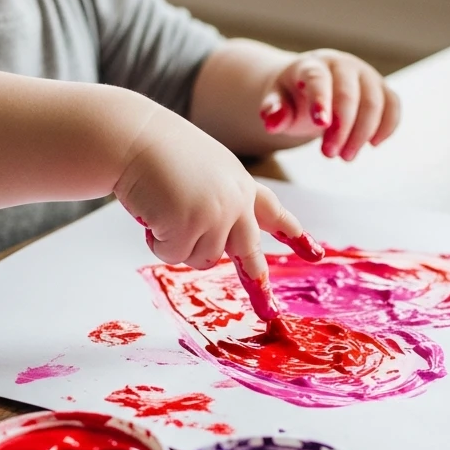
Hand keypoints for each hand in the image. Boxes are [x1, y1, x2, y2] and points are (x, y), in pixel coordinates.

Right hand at [113, 103, 323, 319]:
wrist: (133, 136)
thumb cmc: (157, 153)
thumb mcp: (203, 174)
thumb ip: (221, 205)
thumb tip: (225, 249)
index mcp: (240, 184)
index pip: (272, 211)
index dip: (294, 233)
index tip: (316, 253)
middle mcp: (236, 201)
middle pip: (248, 254)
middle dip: (258, 286)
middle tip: (269, 313)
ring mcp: (217, 213)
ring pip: (201, 259)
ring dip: (175, 243)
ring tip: (162, 210)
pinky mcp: (193, 224)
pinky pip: (173, 255)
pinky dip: (156, 241)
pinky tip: (151, 212)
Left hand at [258, 49, 400, 160]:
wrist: (308, 84)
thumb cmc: (291, 96)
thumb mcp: (275, 101)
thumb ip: (273, 110)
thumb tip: (273, 121)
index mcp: (312, 65)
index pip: (318, 78)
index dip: (321, 100)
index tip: (321, 125)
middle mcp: (342, 64)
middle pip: (350, 94)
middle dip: (343, 128)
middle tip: (329, 155)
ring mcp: (365, 75)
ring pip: (375, 102)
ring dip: (362, 134)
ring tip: (345, 157)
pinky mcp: (381, 88)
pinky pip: (392, 105)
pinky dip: (388, 126)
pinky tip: (373, 145)